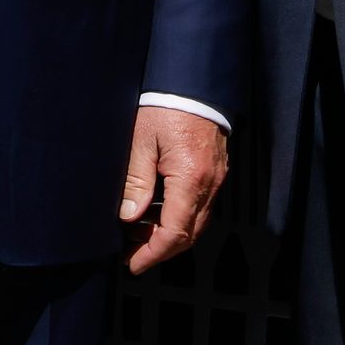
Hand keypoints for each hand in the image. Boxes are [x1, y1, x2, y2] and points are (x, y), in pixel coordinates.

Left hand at [120, 105, 227, 274]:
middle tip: (132, 254)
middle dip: (161, 250)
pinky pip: (201, 206)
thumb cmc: (166, 105)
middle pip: (190, 234)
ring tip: (139, 233)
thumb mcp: (141, 141)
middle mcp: (209, 183)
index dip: (153, 253)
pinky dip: (180, 217)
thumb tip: (129, 216)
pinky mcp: (216, 171)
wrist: (193, 82)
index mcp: (190, 178)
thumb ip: (136, 181)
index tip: (133, 263)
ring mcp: (216, 178)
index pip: (175, 232)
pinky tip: (157, 212)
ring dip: (170, 235)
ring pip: (197, 222)